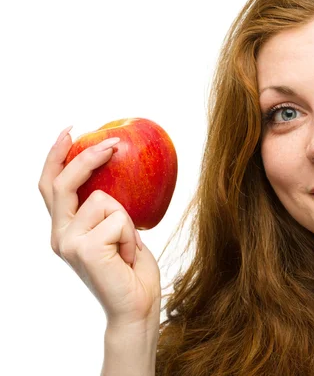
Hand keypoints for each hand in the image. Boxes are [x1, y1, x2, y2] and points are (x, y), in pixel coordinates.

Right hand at [38, 126, 161, 326]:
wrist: (136, 307)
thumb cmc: (132, 270)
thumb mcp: (120, 232)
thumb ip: (108, 211)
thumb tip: (119, 177)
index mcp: (65, 230)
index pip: (51, 186)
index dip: (56, 157)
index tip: (71, 132)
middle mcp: (60, 235)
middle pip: (63, 183)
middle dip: (89, 158)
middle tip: (114, 144)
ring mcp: (68, 243)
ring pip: (105, 201)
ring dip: (127, 221)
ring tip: (127, 248)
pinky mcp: (84, 249)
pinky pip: (119, 219)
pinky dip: (131, 235)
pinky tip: (127, 257)